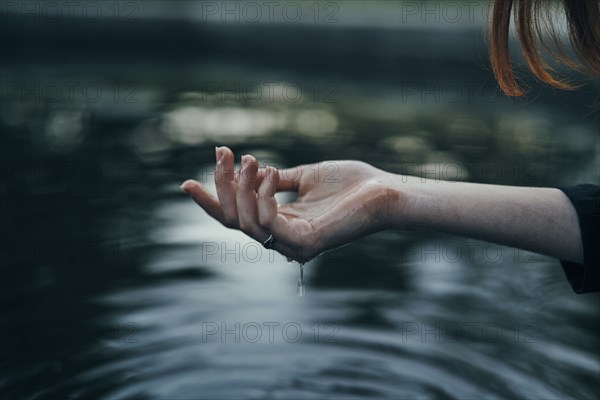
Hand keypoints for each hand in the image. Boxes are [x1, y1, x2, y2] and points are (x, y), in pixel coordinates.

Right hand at [180, 146, 405, 261]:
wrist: (385, 191)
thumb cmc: (351, 184)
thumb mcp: (305, 177)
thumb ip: (278, 180)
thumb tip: (254, 171)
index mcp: (280, 224)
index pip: (235, 218)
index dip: (211, 201)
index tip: (186, 181)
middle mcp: (281, 239)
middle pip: (232, 220)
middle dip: (220, 186)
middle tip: (222, 153)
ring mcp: (292, 244)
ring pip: (245, 222)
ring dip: (241, 187)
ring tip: (251, 159)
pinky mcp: (304, 243)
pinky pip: (268, 222)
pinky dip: (263, 195)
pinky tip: (271, 172)